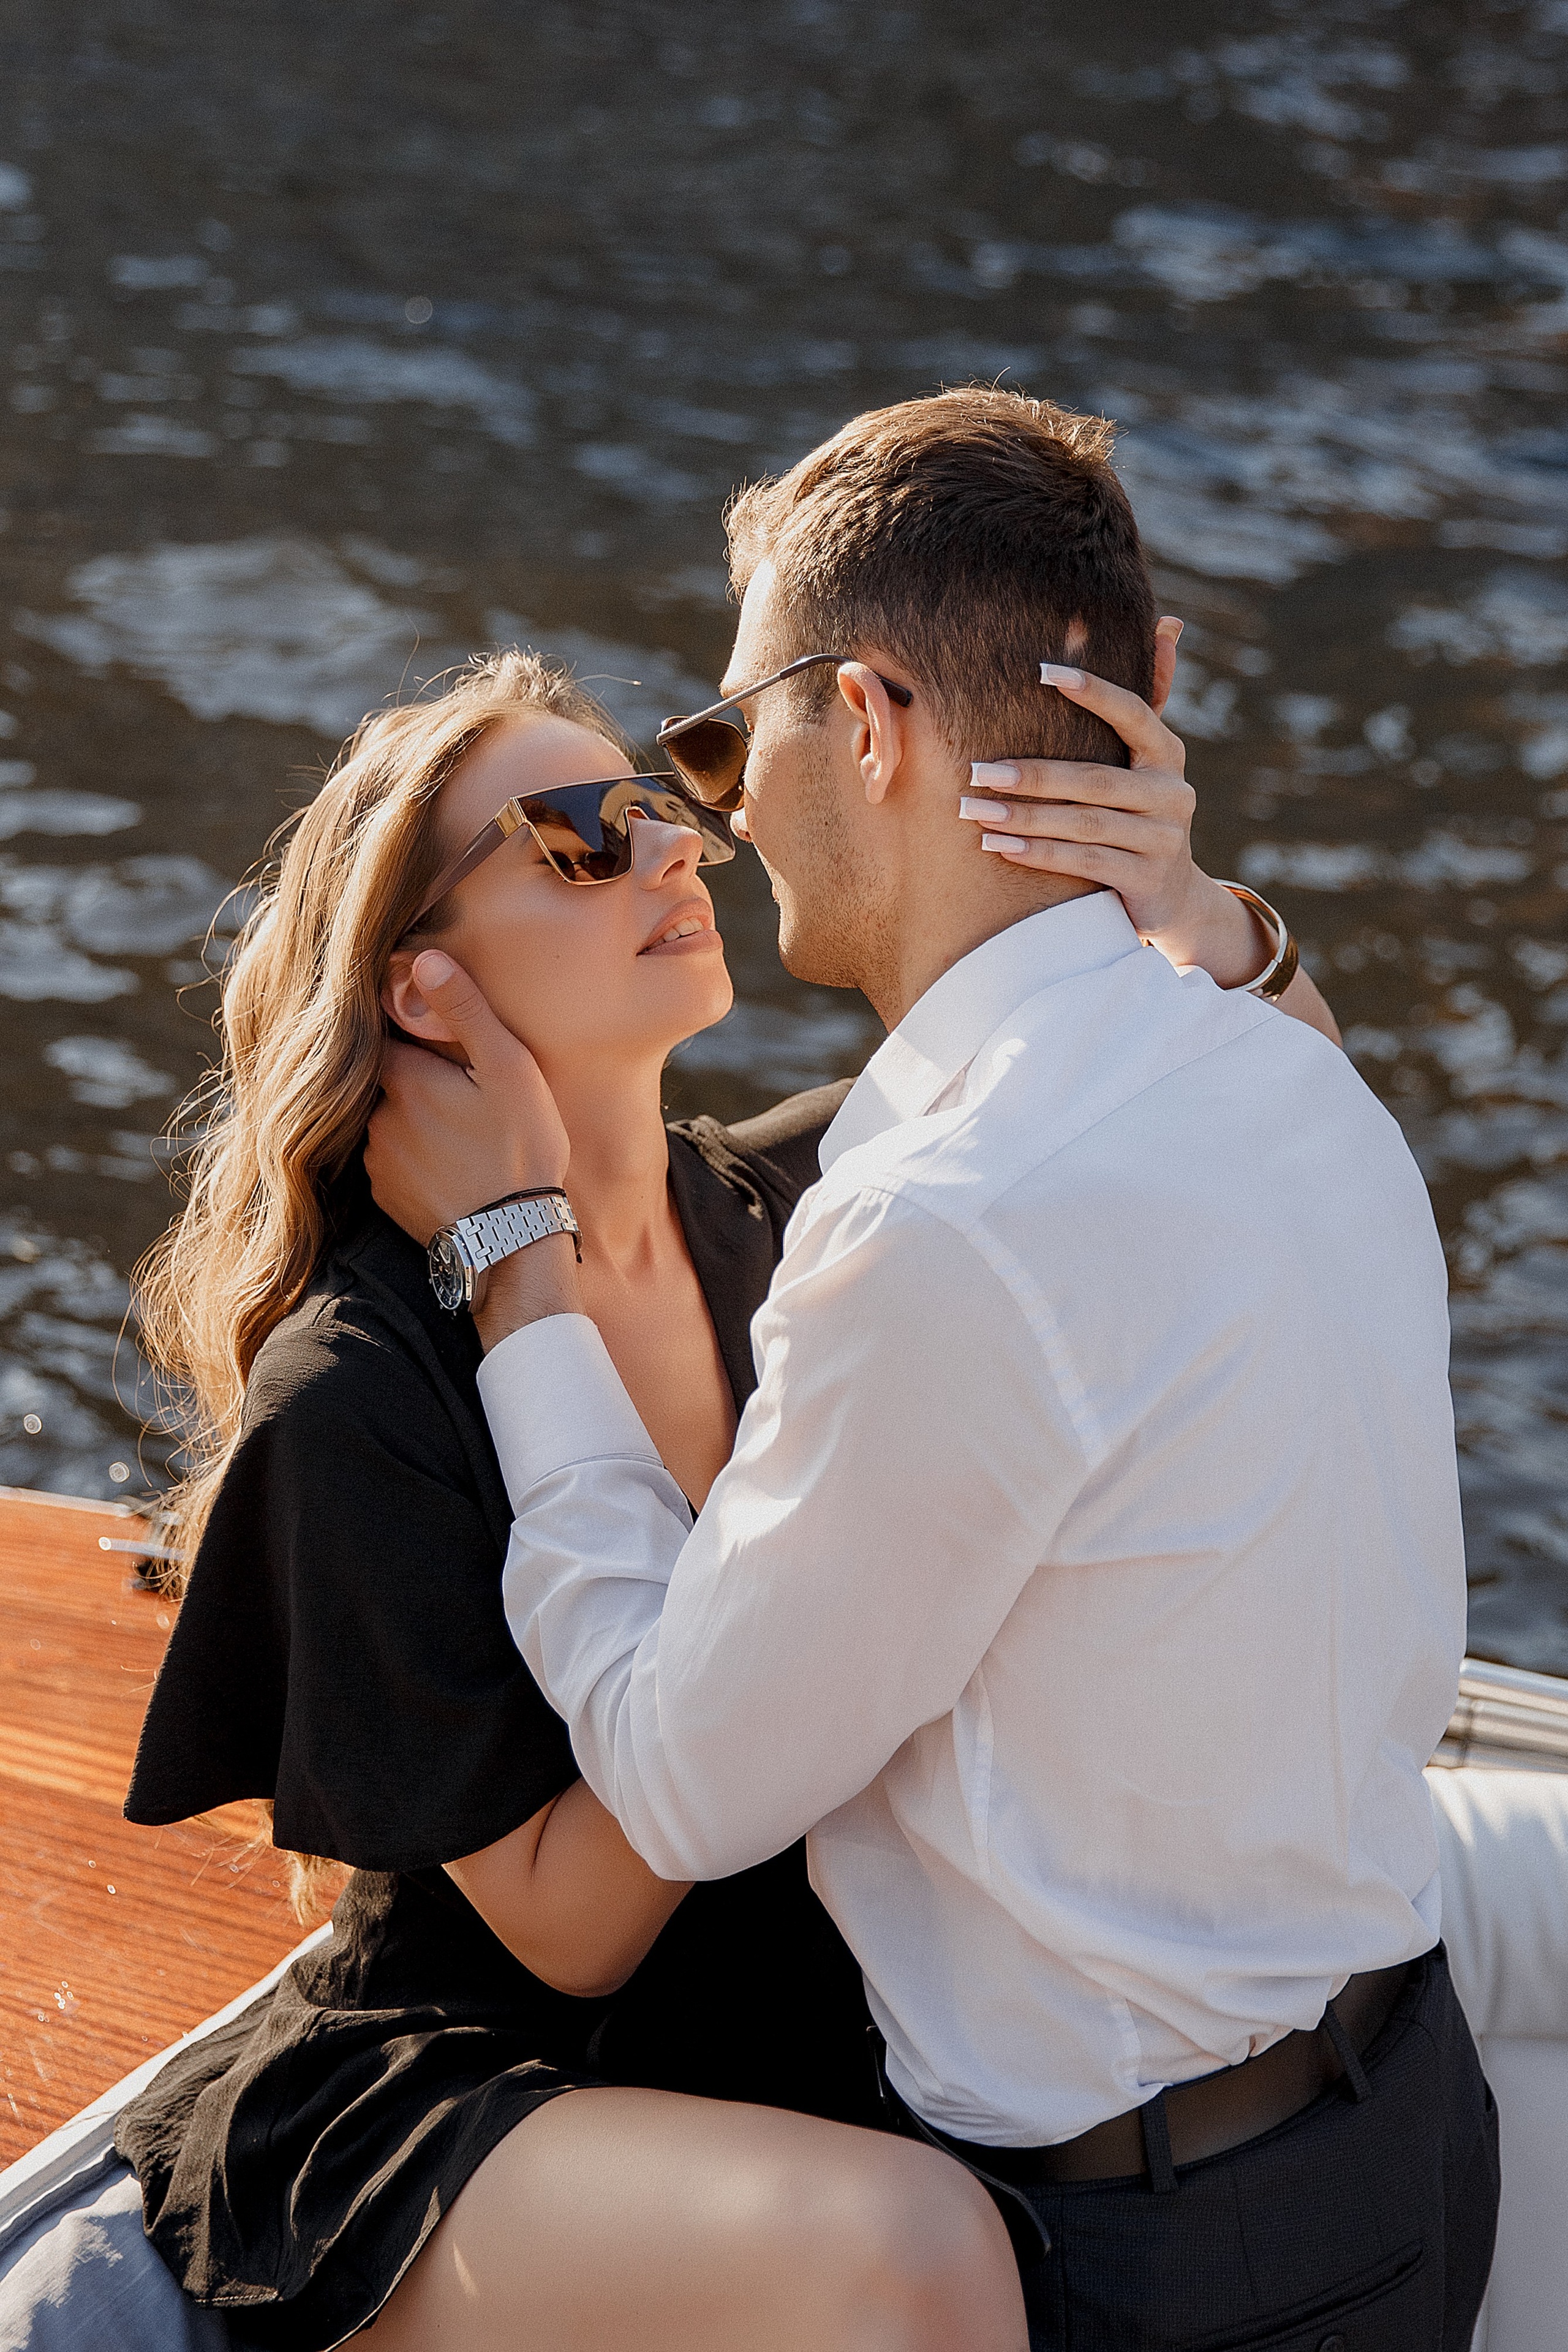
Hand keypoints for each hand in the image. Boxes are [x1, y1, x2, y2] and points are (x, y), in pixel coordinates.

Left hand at [365, 950, 570, 1247]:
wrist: (511, 1241)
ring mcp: (377, 1160)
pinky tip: (448, 1164)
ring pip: (388, 1120)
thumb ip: (465, 1010)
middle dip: (416, 1078)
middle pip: (387, 1079)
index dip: (411, 1031)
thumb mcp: (508, 1070)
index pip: (387, 1035)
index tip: (435, 1037)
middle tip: (459, 1090)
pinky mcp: (384, 1196)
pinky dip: (413, 1157)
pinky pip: (390, 1161)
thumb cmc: (519, 1150)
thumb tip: (423, 958)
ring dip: (413, 1119)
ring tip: (459, 1132)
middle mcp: (377, 1117)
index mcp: (403, 1079)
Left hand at [958, 622, 1277, 986]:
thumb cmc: (1138, 814)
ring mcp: (1163, 839)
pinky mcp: (1146, 879)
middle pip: (1095, 779)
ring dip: (1025, 817)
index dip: (1094, 691)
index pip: (1134, 713)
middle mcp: (1173, 793)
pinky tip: (999, 846)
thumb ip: (1144, 702)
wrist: (1172, 897)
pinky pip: (1085, 862)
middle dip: (1034, 774)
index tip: (1041, 672)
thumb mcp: (1145, 762)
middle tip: (977, 769)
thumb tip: (1168, 622)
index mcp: (1168, 755)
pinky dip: (1040, 854)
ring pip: (1085, 824)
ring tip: (975, 810)